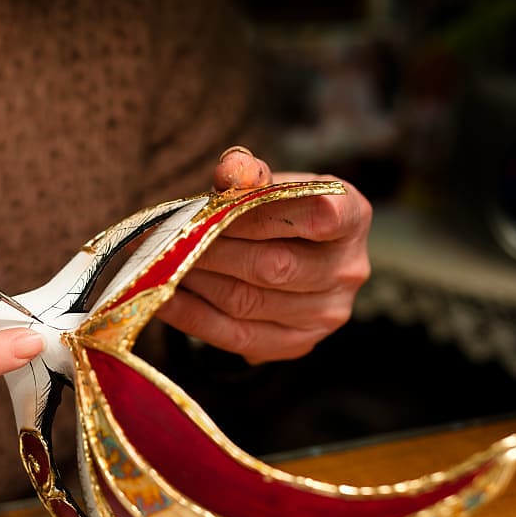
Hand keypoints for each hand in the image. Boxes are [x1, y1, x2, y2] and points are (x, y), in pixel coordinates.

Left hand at [156, 148, 371, 363]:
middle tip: (170, 240)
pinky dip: (191, 317)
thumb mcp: (269, 181)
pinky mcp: (295, 344)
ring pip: (247, 302)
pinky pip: (234, 335)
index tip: (215, 208)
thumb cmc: (279, 209)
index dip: (260, 214)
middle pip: (273, 266)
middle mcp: (348, 270)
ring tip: (162, 264)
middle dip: (213, 250)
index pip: (318, 217)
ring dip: (196, 282)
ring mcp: (326, 314)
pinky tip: (163, 298)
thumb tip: (231, 172)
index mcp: (353, 217)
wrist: (290, 251)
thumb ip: (249, 172)